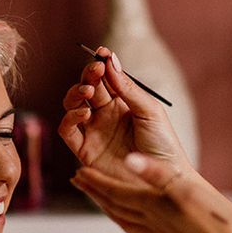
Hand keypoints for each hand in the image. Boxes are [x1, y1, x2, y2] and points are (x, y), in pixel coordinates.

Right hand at [58, 47, 191, 181]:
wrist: (162, 179)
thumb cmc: (164, 145)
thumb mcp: (149, 111)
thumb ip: (128, 88)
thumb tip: (110, 61)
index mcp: (123, 104)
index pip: (106, 79)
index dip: (100, 64)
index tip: (100, 53)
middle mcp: (105, 116)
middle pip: (87, 89)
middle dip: (87, 76)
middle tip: (95, 71)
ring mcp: (93, 132)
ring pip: (72, 106)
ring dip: (75, 94)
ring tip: (87, 92)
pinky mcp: (84, 151)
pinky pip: (68, 131)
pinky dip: (70, 118)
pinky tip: (84, 113)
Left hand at [72, 152, 231, 232]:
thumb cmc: (210, 218)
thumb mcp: (183, 188)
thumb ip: (154, 173)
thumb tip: (128, 159)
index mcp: (150, 204)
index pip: (114, 191)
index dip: (95, 181)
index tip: (78, 171)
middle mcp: (150, 219)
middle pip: (113, 204)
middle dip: (93, 191)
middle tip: (77, 179)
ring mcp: (160, 231)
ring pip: (123, 217)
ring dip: (107, 205)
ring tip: (97, 196)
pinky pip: (139, 228)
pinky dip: (127, 220)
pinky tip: (132, 221)